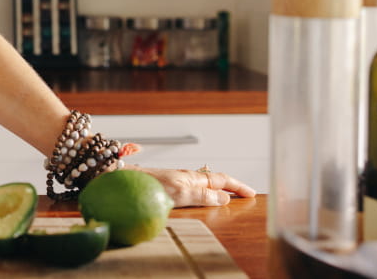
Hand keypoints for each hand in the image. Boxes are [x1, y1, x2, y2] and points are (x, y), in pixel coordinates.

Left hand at [121, 163, 256, 206]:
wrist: (124, 179)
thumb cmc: (150, 185)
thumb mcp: (181, 193)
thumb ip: (203, 195)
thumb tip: (225, 198)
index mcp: (193, 177)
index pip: (222, 180)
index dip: (237, 187)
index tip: (252, 194)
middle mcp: (186, 177)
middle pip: (214, 180)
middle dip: (230, 186)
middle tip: (244, 195)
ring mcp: (176, 180)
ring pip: (203, 183)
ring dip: (217, 189)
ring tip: (227, 196)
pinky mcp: (167, 186)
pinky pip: (192, 188)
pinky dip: (203, 192)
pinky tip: (198, 197)